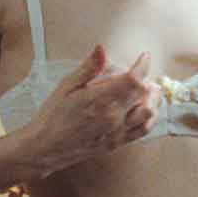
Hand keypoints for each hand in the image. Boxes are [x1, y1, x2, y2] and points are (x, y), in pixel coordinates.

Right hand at [30, 46, 158, 170]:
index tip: (143, 57)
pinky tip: (145, 111)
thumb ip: (88, 68)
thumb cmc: (52, 116)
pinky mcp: (117, 143)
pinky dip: (149, 119)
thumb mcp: (66, 86)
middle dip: (147, 81)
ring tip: (148, 91)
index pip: (134, 79)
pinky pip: (142, 131)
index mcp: (101, 100)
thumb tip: (101, 48)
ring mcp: (117, 132)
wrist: (45, 147)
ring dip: (152, 100)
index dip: (142, 65)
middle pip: (144, 95)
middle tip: (142, 73)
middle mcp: (113, 117)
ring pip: (148, 114)